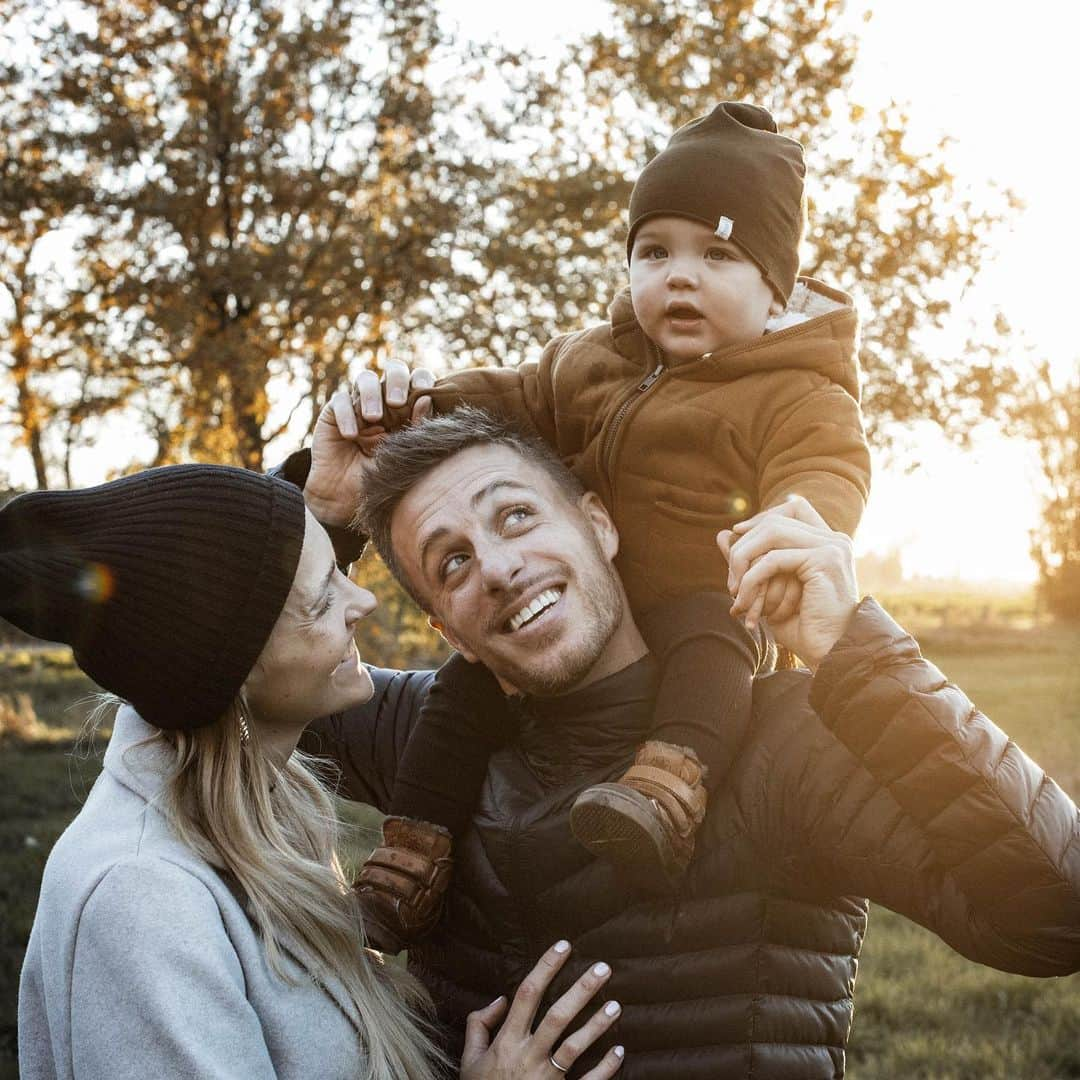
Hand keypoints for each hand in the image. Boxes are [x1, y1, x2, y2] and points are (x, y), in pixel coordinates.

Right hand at [305, 361, 434, 526]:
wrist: (347, 498)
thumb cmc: (383, 476)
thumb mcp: (404, 453)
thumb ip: (416, 427)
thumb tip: (427, 399)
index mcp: (408, 407)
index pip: (417, 379)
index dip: (421, 378)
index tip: (425, 390)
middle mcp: (385, 400)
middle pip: (393, 369)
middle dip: (396, 380)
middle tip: (397, 402)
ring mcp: (359, 403)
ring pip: (365, 378)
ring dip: (371, 394)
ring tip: (374, 418)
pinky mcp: (335, 412)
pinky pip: (340, 401)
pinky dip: (347, 415)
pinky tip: (351, 435)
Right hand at [460, 941, 624, 1078]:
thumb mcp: (469, 1060)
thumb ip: (479, 1026)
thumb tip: (499, 1000)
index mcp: (506, 1042)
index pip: (527, 995)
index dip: (545, 967)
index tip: (563, 946)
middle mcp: (528, 1056)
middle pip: (556, 1016)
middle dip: (580, 990)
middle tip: (603, 968)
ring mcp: (546, 1079)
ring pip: (574, 1047)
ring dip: (597, 1025)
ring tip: (616, 1005)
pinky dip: (605, 1069)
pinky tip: (619, 1051)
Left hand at [717, 496, 858, 668]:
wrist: (830, 654)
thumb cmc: (802, 627)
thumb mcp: (769, 588)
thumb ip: (750, 560)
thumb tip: (721, 534)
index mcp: (828, 542)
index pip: (794, 506)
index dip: (762, 518)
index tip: (738, 535)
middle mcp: (834, 539)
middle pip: (775, 520)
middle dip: (745, 547)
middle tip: (731, 582)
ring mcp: (832, 546)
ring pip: (771, 533)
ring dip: (744, 561)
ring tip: (735, 592)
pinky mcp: (825, 559)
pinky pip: (772, 559)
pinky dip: (751, 579)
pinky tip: (744, 601)